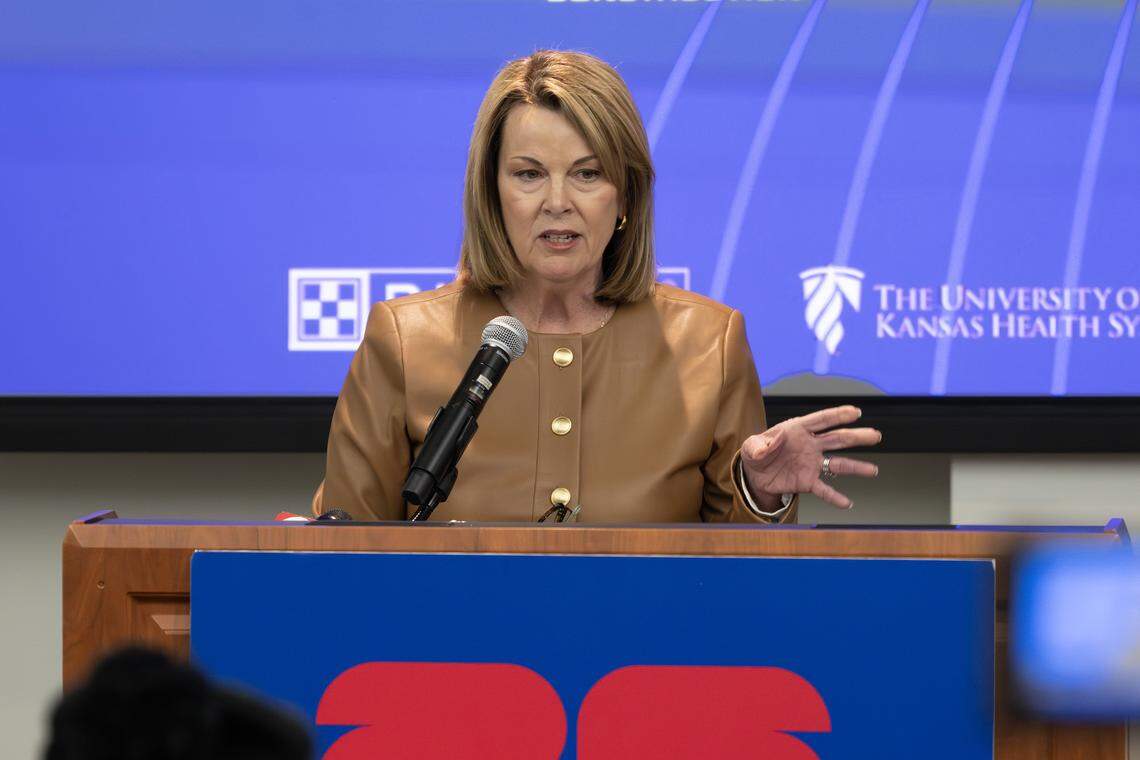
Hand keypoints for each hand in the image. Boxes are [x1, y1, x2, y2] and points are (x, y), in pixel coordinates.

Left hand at [740, 405, 880, 509]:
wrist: (755, 474)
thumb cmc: (756, 453)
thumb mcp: (752, 446)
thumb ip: (762, 444)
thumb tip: (776, 440)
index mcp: (798, 429)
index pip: (821, 420)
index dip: (838, 415)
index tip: (856, 412)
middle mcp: (810, 445)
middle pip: (837, 439)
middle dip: (856, 437)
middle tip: (875, 435)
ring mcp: (811, 464)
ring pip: (838, 464)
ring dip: (856, 467)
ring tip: (873, 470)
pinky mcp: (807, 482)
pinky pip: (824, 489)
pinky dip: (835, 497)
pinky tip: (847, 503)